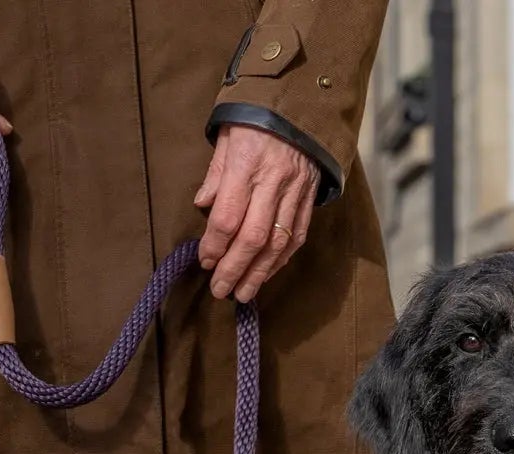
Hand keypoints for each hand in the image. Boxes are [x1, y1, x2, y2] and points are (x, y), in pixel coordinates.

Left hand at [194, 125, 317, 301]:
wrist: (305, 99)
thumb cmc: (258, 115)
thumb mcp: (228, 133)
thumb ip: (216, 173)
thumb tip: (204, 205)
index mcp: (247, 163)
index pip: (228, 216)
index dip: (215, 244)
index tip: (204, 261)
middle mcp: (273, 182)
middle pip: (252, 238)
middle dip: (234, 269)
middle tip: (220, 290)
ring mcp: (295, 192)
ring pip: (276, 244)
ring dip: (259, 274)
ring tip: (243, 293)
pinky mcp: (309, 198)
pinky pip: (296, 237)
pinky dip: (280, 260)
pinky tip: (267, 274)